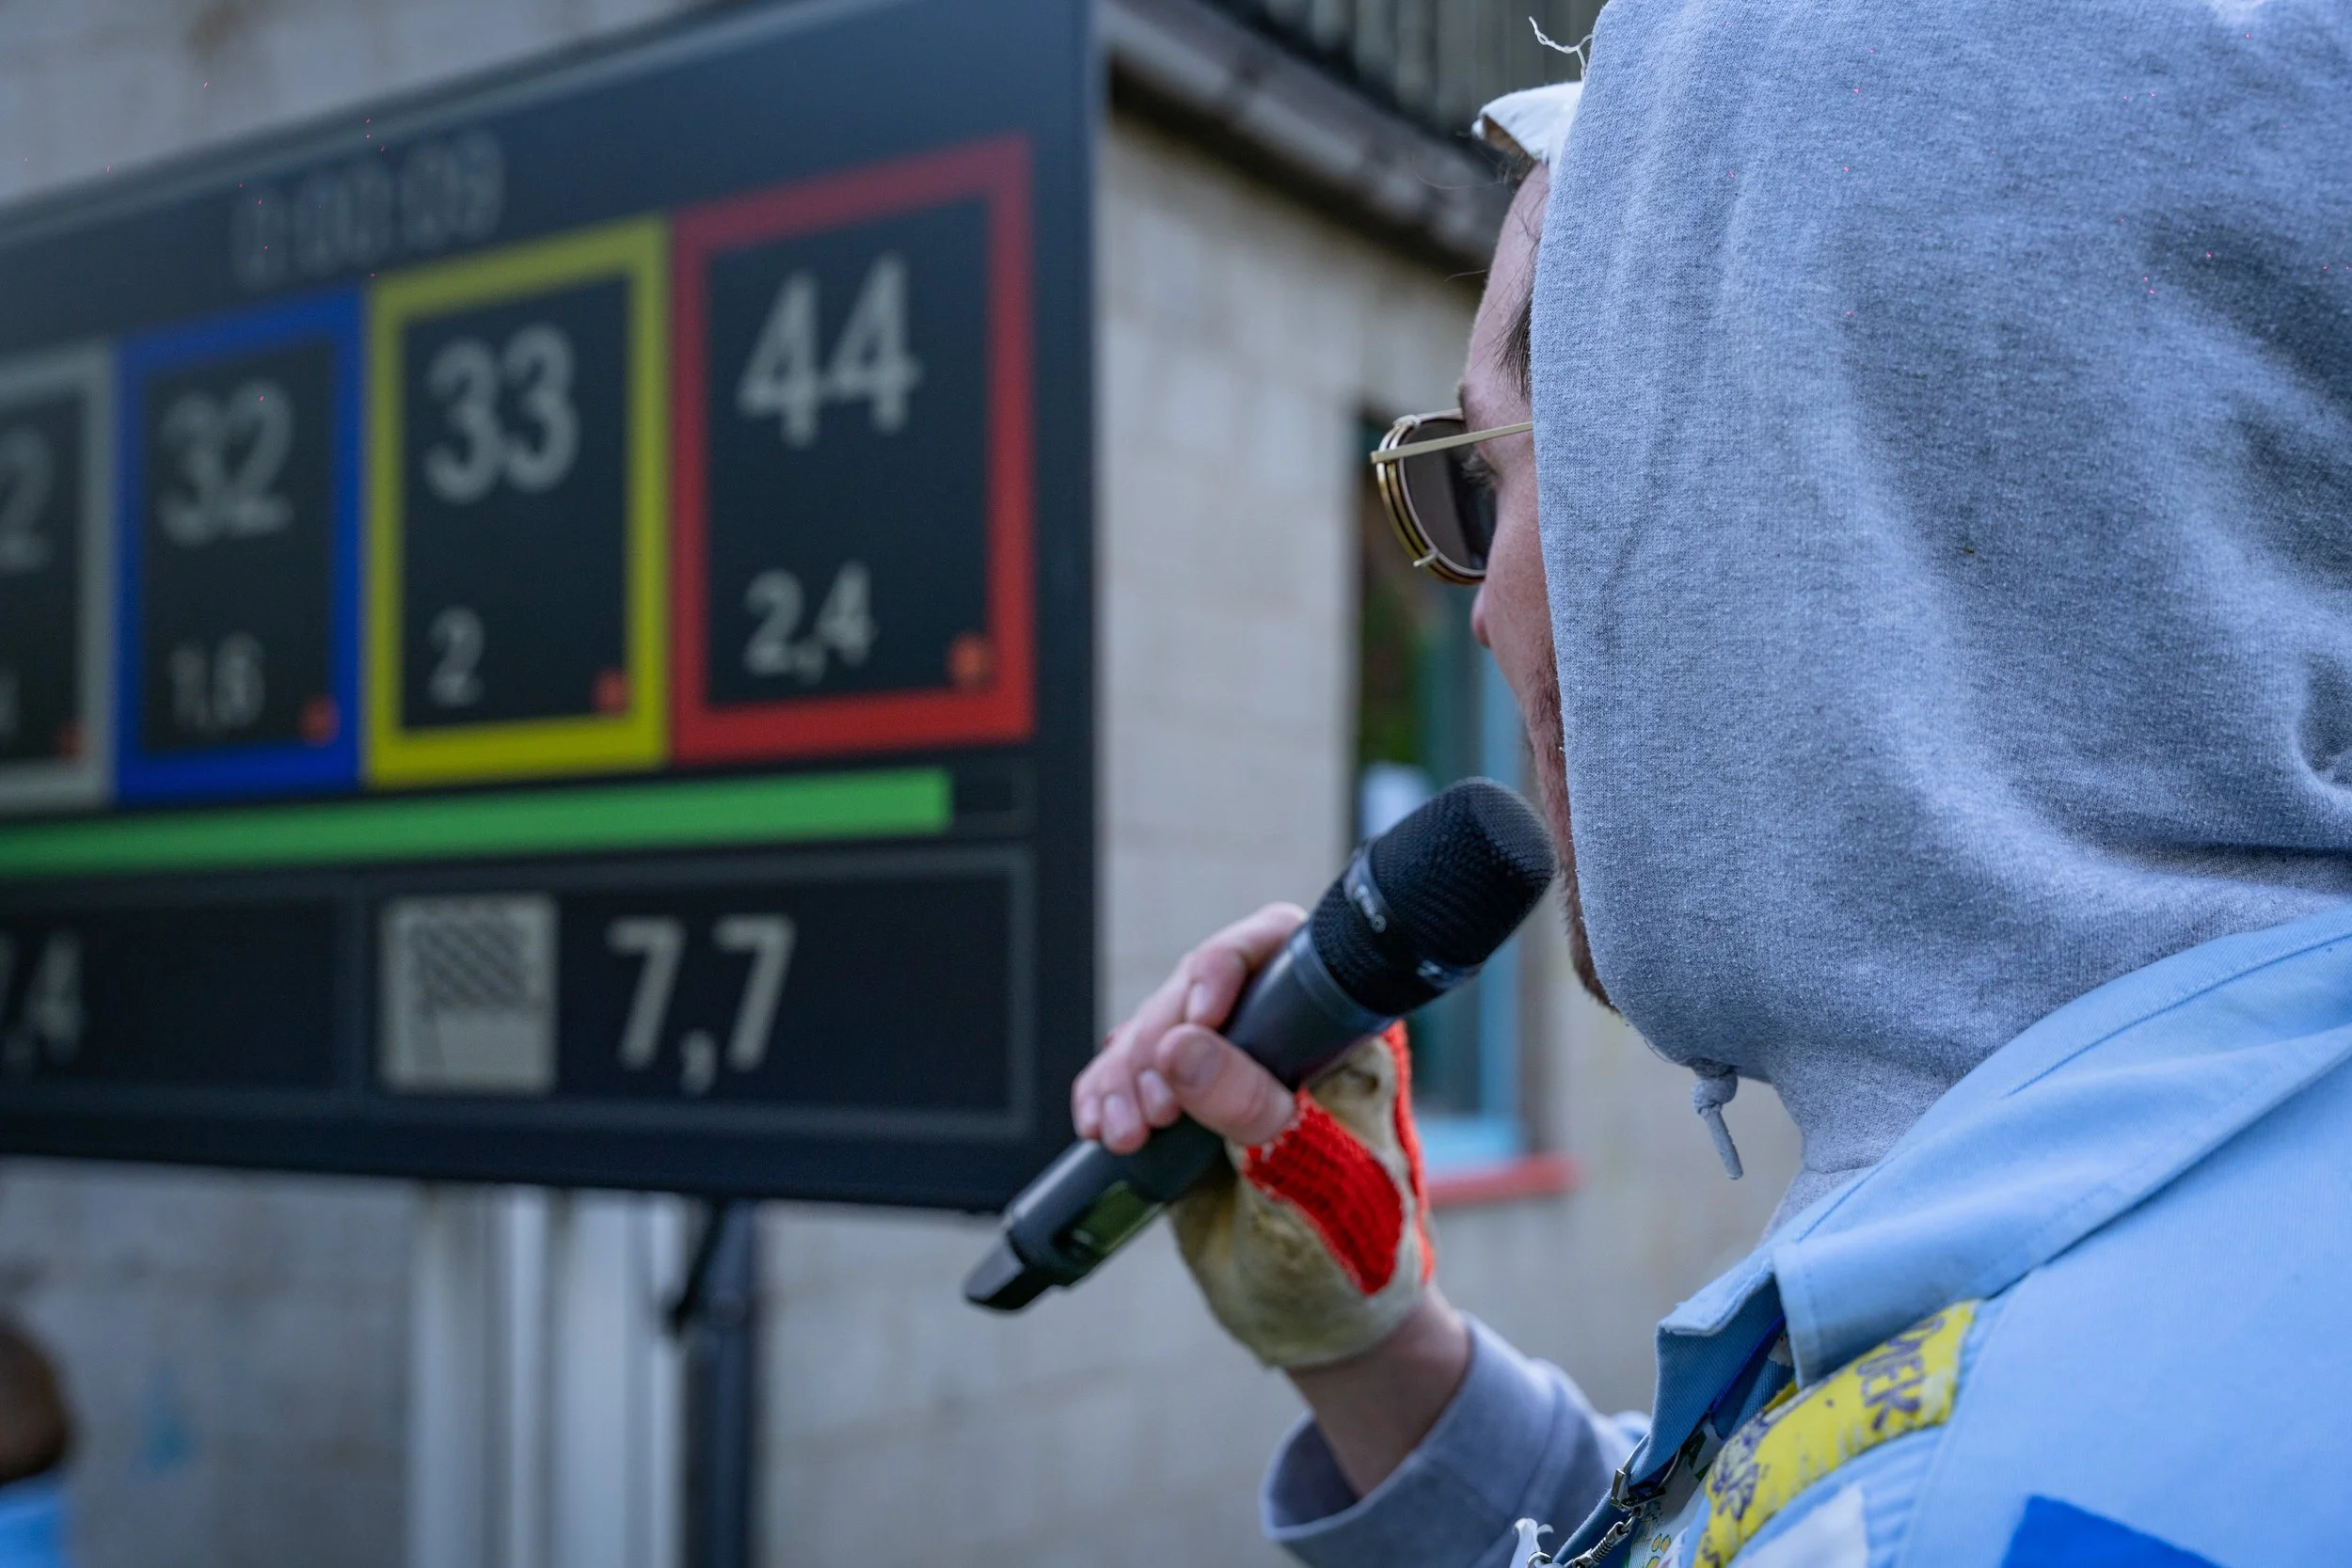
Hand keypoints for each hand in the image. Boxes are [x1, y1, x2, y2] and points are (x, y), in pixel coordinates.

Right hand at [1074, 904, 1439, 1369]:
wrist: (1319, 1327)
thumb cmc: (1350, 1258)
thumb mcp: (1309, 1185)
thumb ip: (1252, 1112)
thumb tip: (1184, 1048)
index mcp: (1340, 1043)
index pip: (1282, 953)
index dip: (1228, 967)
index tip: (1197, 1019)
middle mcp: (1281, 1047)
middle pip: (1201, 988)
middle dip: (1162, 1039)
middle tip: (1157, 1108)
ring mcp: (1227, 1079)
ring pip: (1156, 1031)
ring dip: (1126, 1074)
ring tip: (1127, 1134)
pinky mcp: (1182, 1115)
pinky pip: (1127, 1078)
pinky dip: (1103, 1096)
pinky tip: (1099, 1127)